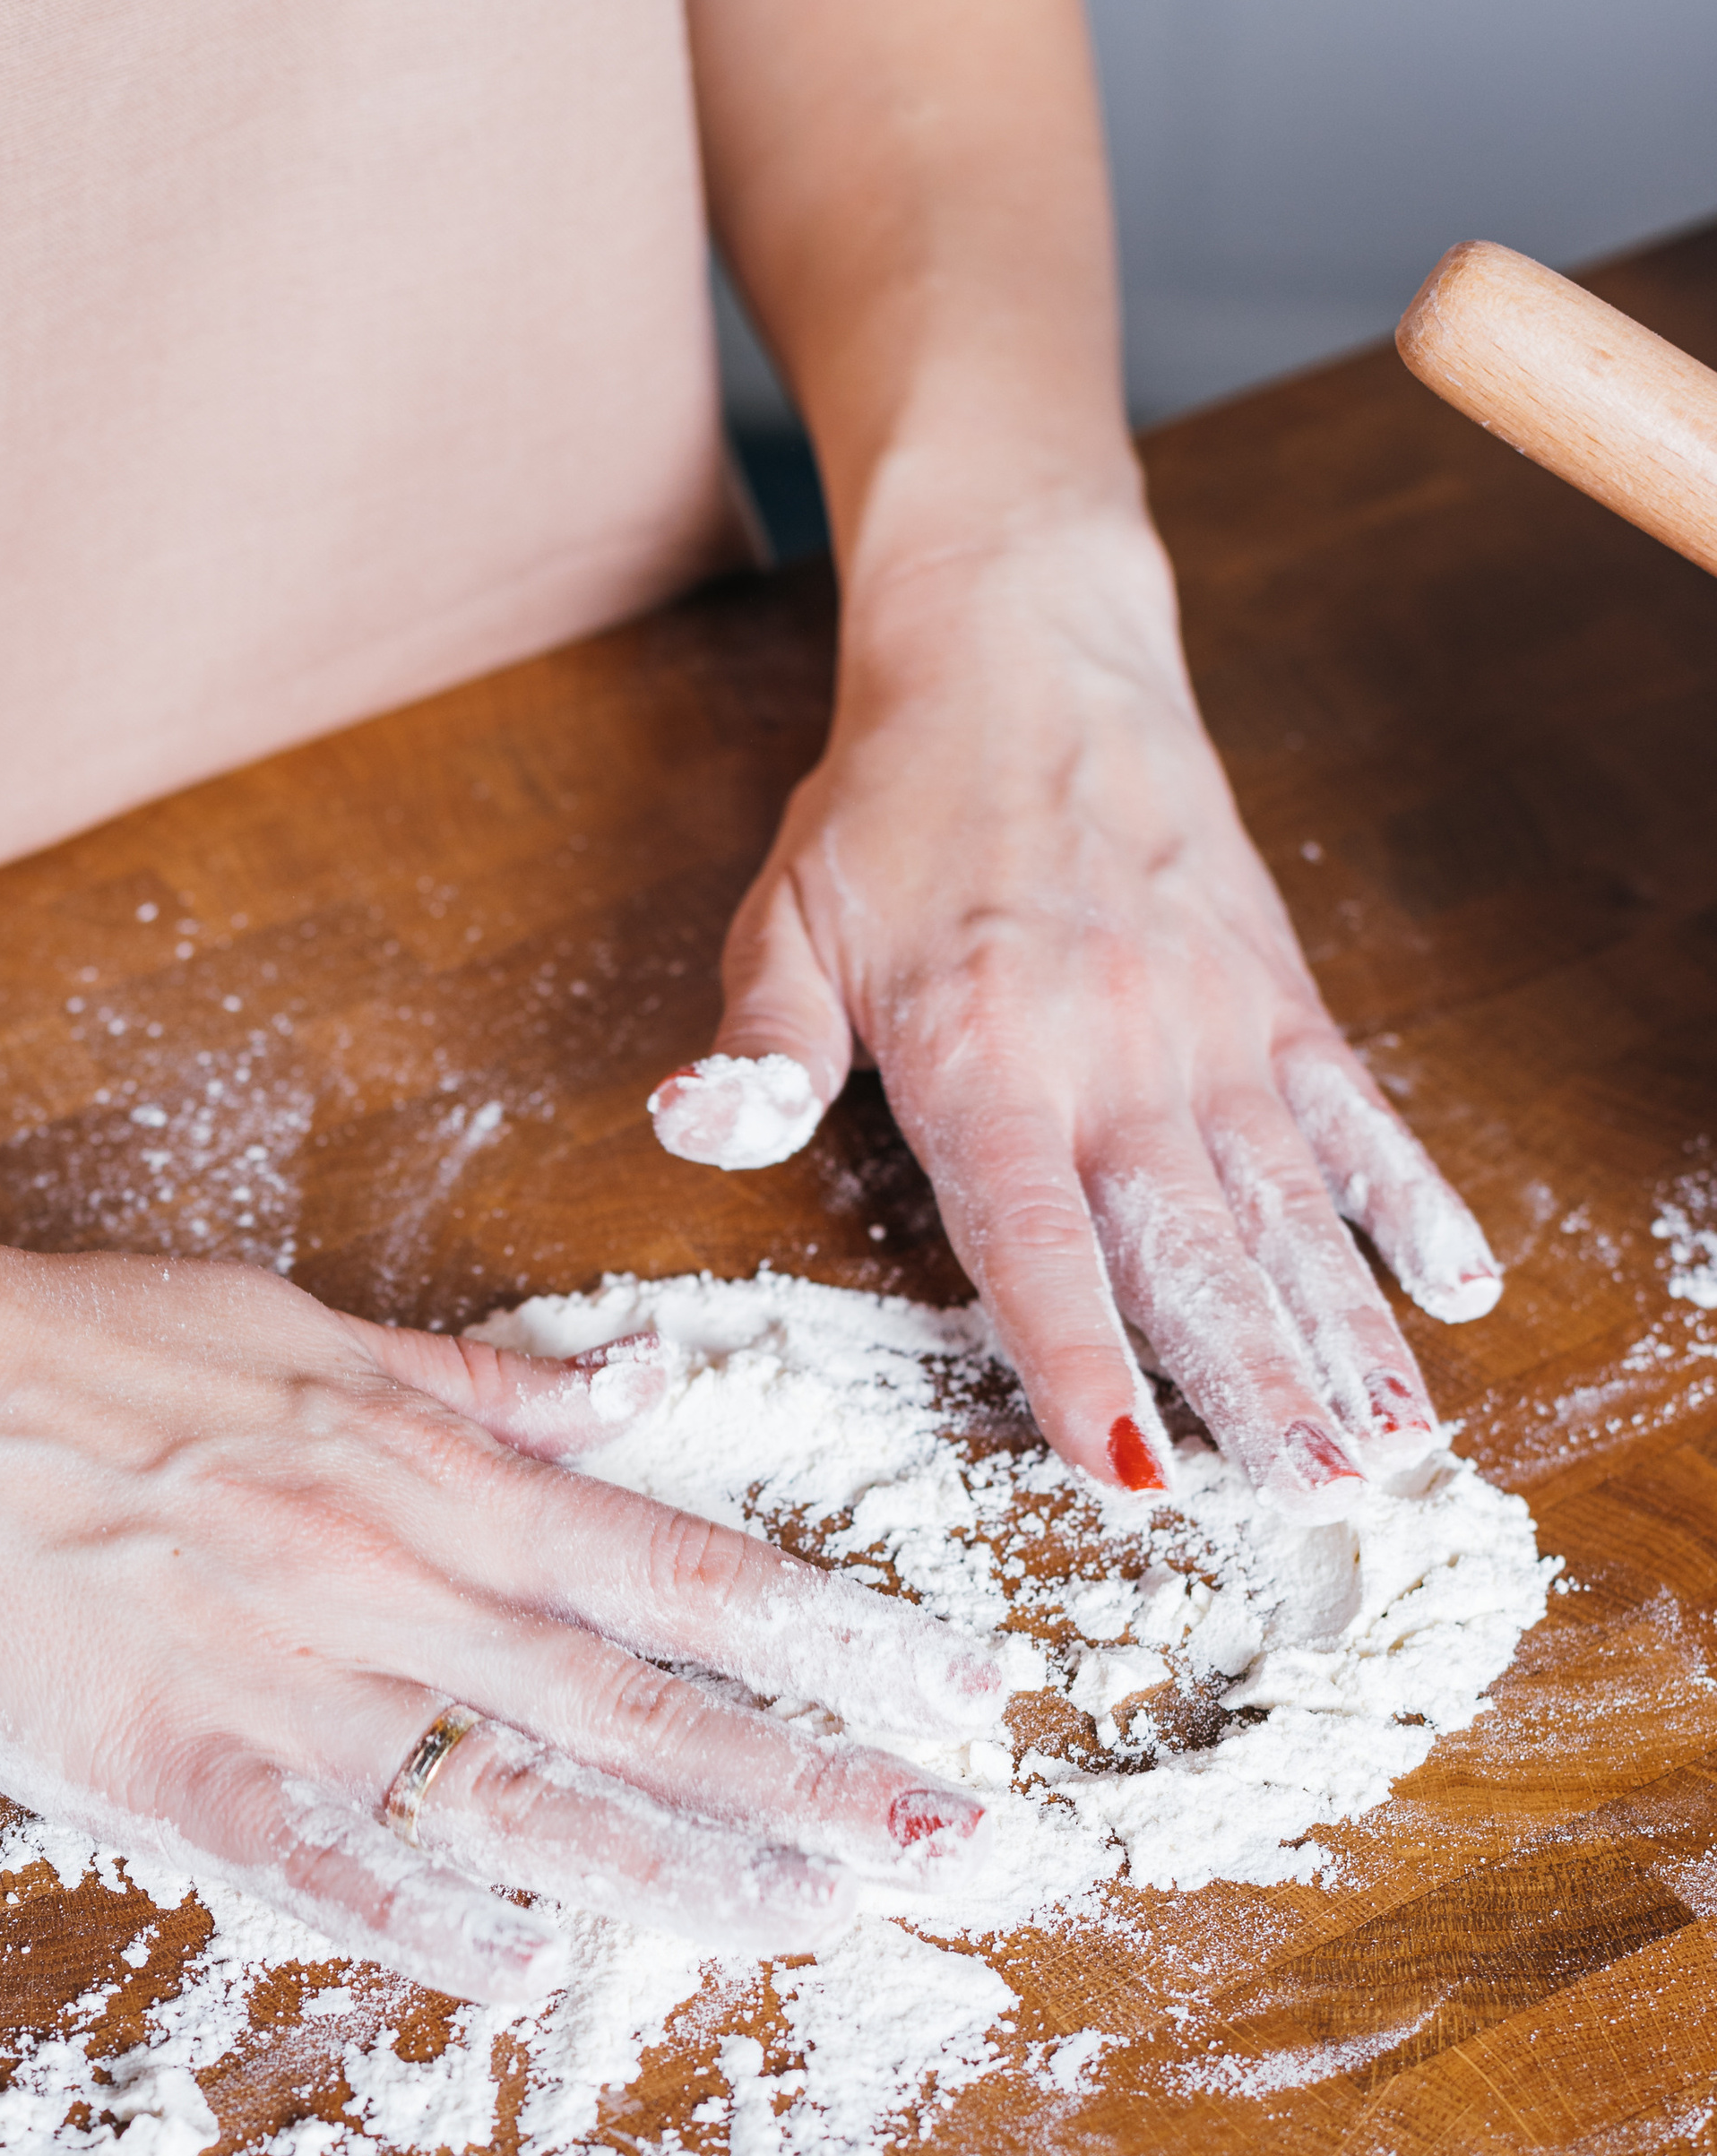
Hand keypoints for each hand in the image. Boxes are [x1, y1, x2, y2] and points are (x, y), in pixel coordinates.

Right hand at [0, 1219, 1017, 2003]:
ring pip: (511, 1785)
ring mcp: (281, 1673)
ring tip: (816, 1920)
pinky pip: (310, 1849)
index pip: (679, 1571)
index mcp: (433, 1477)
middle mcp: (390, 1575)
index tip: (961, 1684)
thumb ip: (490, 1395)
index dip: (835, 1634)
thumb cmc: (94, 1347)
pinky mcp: (162, 1756)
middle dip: (815, 1777)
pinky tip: (518, 1967)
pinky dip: (416, 1907)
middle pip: (639, 1698)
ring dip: (675, 1862)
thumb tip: (648, 1399)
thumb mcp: (317, 1335)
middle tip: (963, 1844)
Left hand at [651, 509, 1498, 1501]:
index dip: (1083, 1362)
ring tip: (1388, 1447)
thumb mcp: (787, 919)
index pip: (1036, 1240)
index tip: (1130, 1473)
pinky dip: (1410, 1197)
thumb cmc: (891, 809)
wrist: (1026, 648)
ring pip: (1286, 1206)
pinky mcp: (1273, 991)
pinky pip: (1354, 1111)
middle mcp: (1114, 1050)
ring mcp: (1210, 1022)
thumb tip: (696, 1129)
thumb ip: (759, 1049)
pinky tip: (1460, 1286)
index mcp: (983, 1054)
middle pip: (1191, 1249)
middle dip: (1253, 1388)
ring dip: (1340, 1333)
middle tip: (1312, 1507)